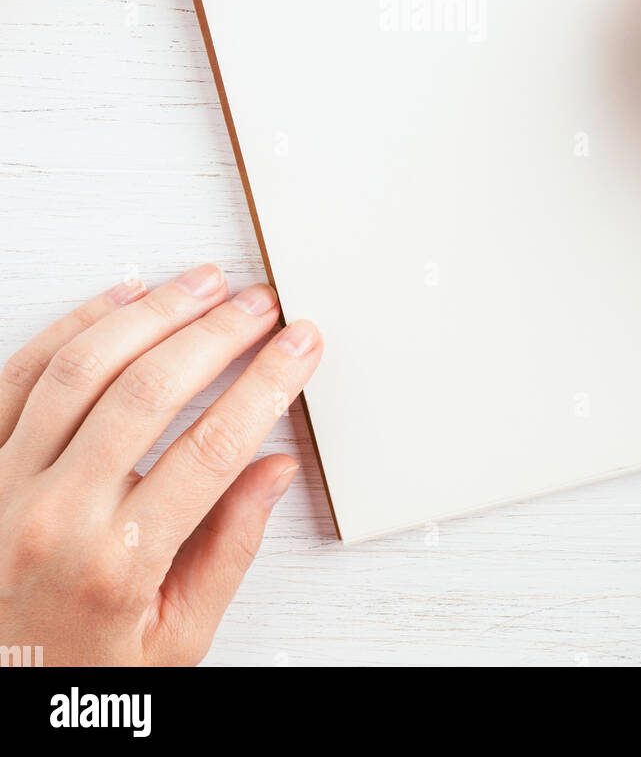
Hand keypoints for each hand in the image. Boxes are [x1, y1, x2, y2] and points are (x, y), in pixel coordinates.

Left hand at [0, 264, 321, 665]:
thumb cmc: (78, 668)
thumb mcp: (174, 637)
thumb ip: (229, 549)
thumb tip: (274, 469)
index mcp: (118, 565)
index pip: (211, 449)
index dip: (266, 385)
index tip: (299, 345)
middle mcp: (55, 516)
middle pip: (148, 392)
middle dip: (217, 334)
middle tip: (259, 304)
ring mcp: (7, 482)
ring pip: (82, 368)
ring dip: (152, 313)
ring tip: (203, 284)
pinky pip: (22, 372)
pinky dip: (76, 323)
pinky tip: (124, 297)